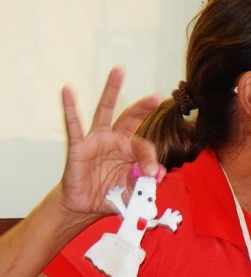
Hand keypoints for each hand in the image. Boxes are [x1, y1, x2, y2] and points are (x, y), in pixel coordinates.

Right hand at [58, 66, 161, 222]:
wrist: (85, 206)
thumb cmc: (111, 195)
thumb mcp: (133, 192)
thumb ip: (145, 183)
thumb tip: (156, 173)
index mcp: (131, 150)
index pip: (145, 148)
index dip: (150, 161)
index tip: (151, 175)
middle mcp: (115, 140)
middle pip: (131, 117)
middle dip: (144, 107)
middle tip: (157, 96)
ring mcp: (97, 140)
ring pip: (105, 111)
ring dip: (112, 90)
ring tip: (119, 70)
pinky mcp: (78, 146)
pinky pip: (74, 126)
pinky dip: (70, 108)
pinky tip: (68, 90)